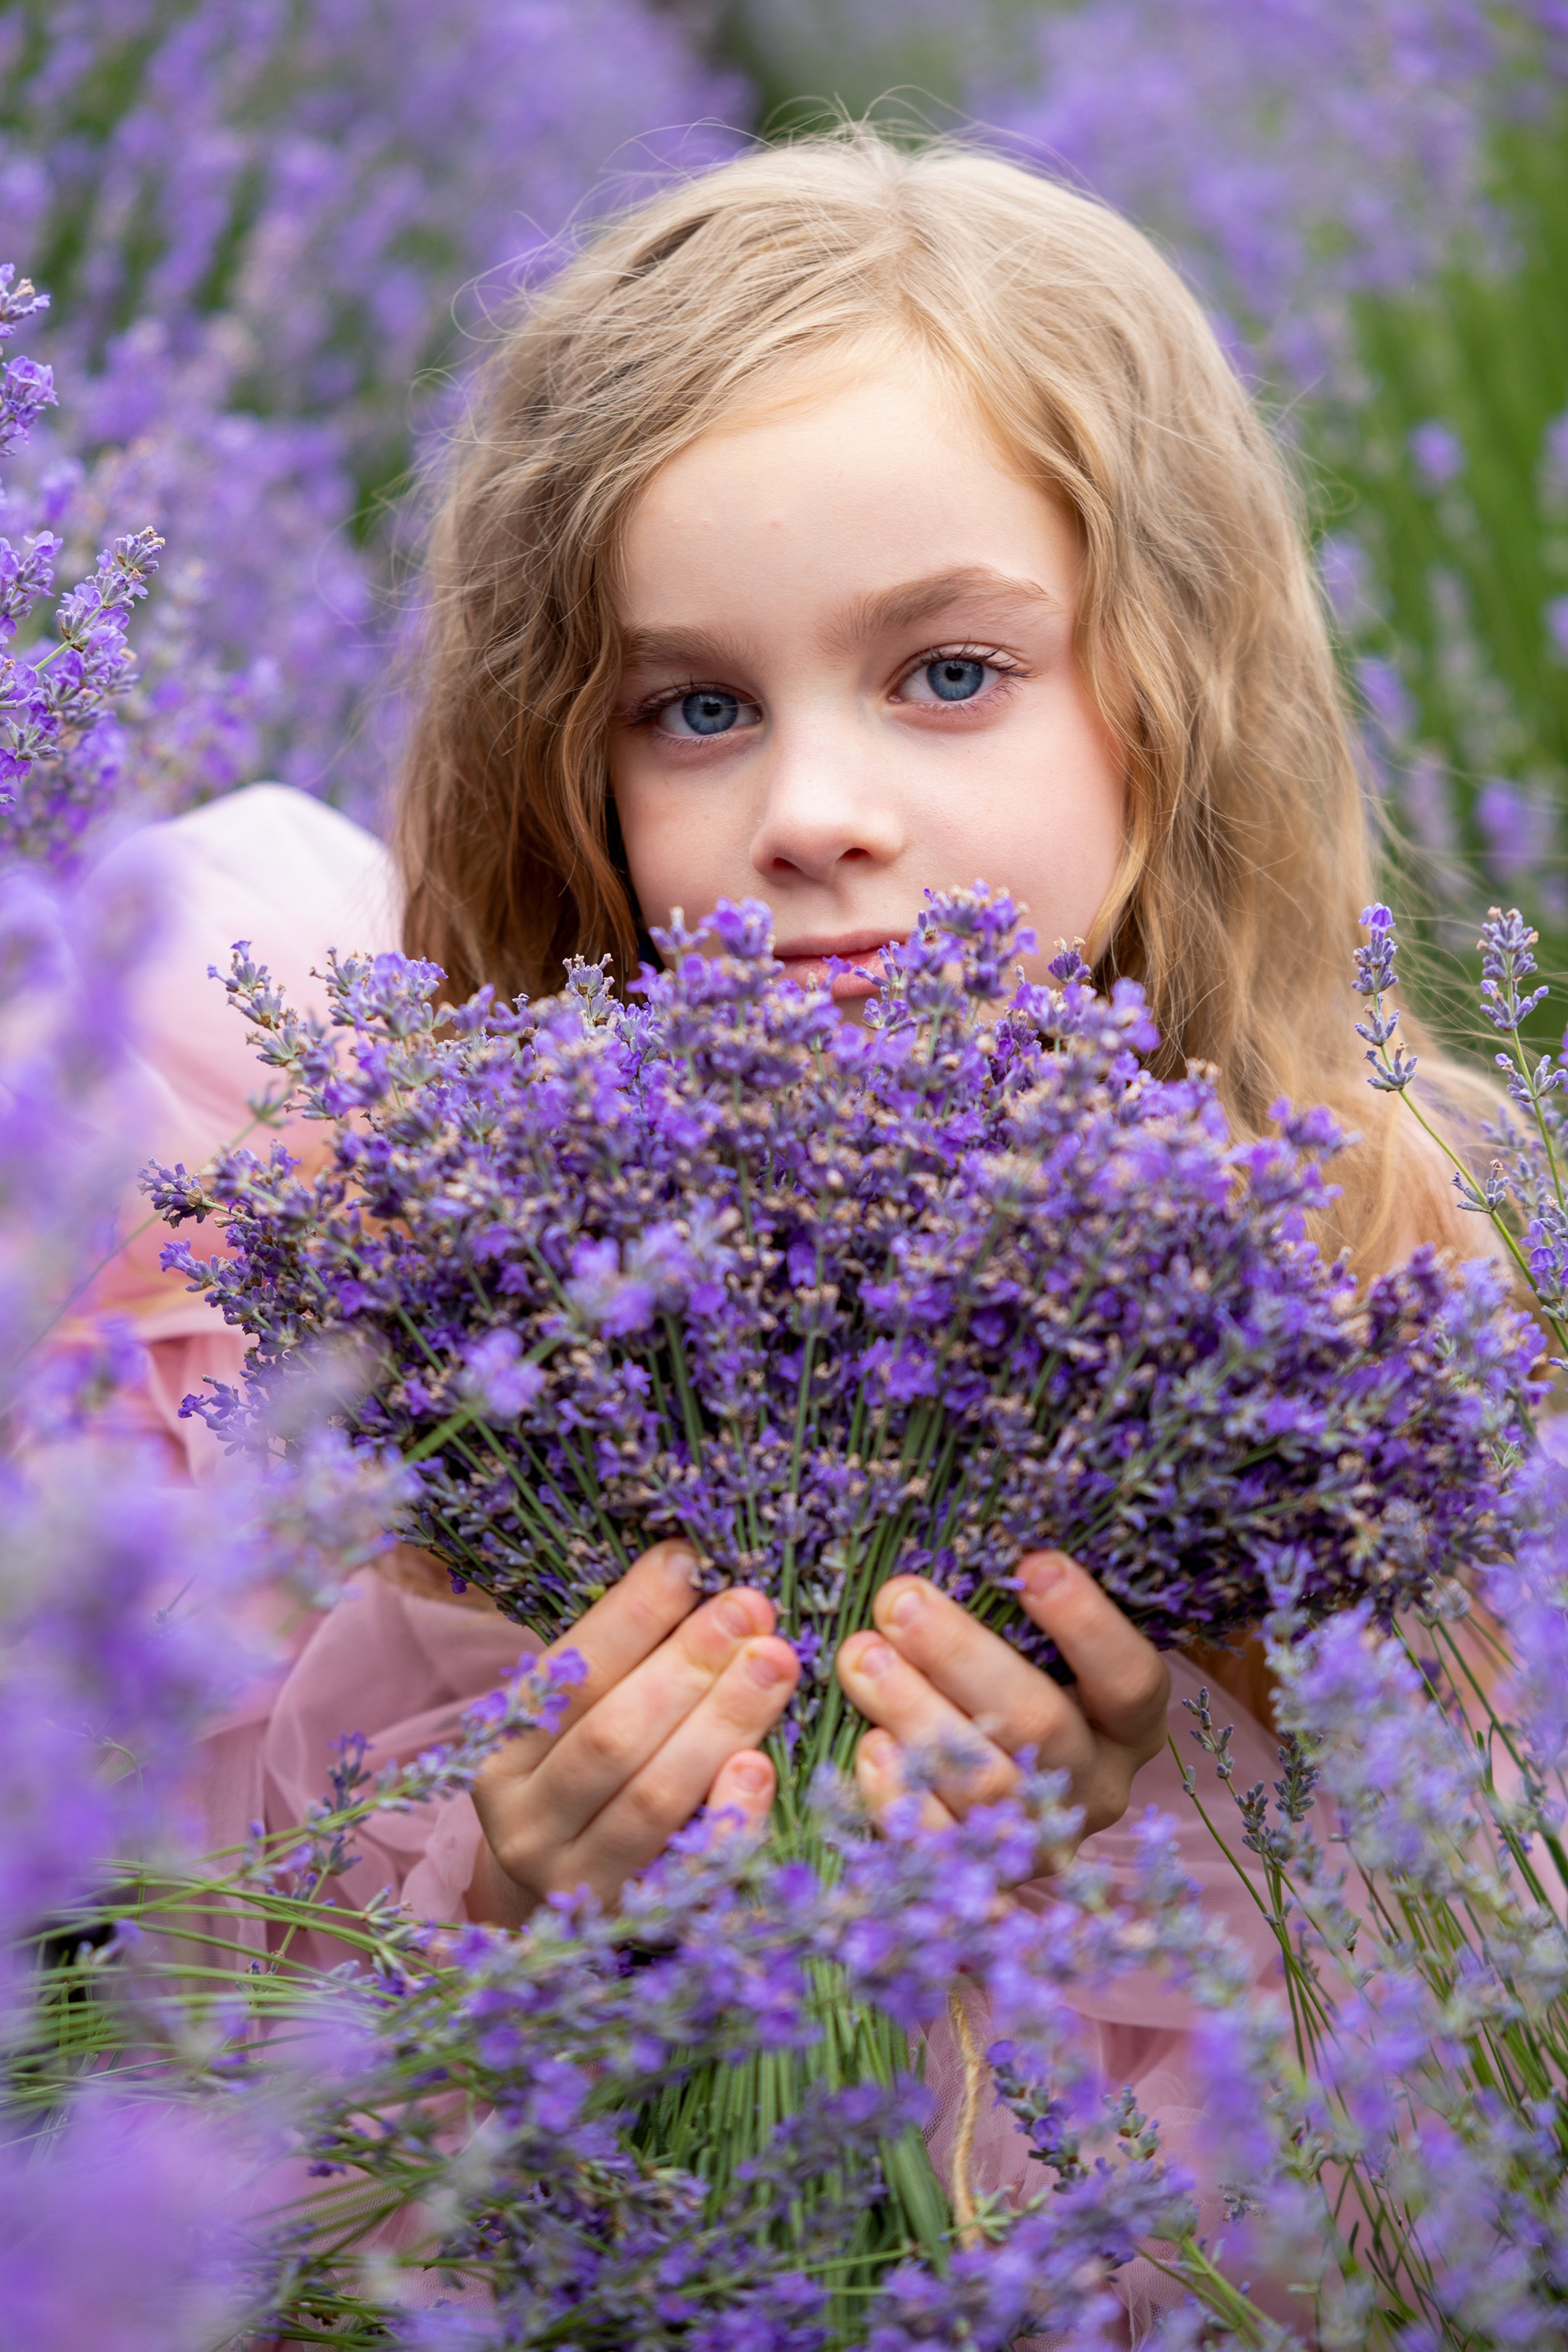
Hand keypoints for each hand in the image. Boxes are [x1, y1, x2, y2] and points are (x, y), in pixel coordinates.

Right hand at [467, 1539, 799, 1926]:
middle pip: (612, 1735)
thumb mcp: (580, 1724)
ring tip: (775, 1662)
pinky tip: (760, 1765)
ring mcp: (577, 1884)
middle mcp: (526, 1822)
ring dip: (720, 1722)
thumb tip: (696, 1572)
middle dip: (688, 1664)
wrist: (563, 1917)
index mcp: (504, 1754)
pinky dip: (729, 1815)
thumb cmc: (588, 1786)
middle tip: (750, 1609)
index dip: (631, 1614)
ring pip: (651, 1797)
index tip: (688, 1559)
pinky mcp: (636, 1926)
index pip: (571, 1673)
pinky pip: (692, 1871)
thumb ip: (624, 1665)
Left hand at [835, 1550, 1169, 1855]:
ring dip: (917, 1713)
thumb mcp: (1037, 1653)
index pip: (1130, 1678)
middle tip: (899, 1600)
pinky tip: (869, 1746)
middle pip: (1041, 1723)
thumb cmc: (1011, 1689)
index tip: (1034, 1562)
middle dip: (962, 1655)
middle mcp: (1096, 1785)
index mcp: (1128, 1725)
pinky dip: (902, 1795)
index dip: (1087, 1623)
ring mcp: (1040, 1837)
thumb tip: (960, 1535)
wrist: (995, 1806)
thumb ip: (1014, 1611)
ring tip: (862, 1657)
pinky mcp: (981, 1879)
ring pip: (986, 1783)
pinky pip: (941, 1844)